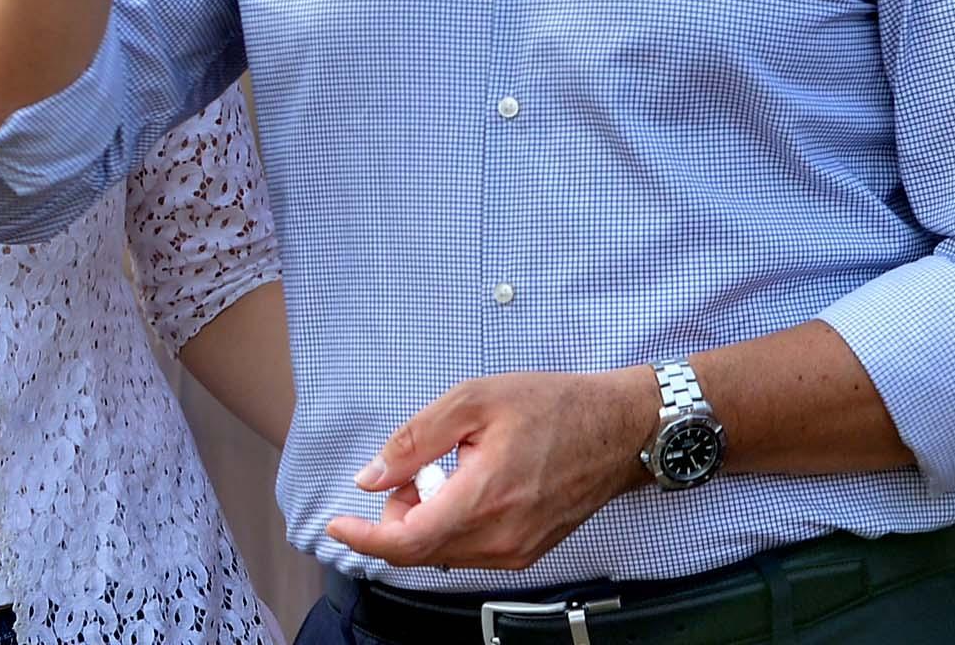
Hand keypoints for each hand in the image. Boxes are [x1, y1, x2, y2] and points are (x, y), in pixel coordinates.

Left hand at [326, 368, 658, 571]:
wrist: (618, 429)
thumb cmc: (553, 407)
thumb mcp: (474, 400)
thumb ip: (414, 439)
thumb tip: (371, 477)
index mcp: (484, 498)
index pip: (407, 541)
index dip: (363, 538)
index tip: (336, 524)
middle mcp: (500, 537)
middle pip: (419, 551)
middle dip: (396, 518)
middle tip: (408, 473)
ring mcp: (516, 551)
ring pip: (443, 553)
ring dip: (424, 522)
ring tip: (442, 473)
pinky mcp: (526, 553)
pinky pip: (469, 551)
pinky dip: (450, 527)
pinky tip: (465, 489)